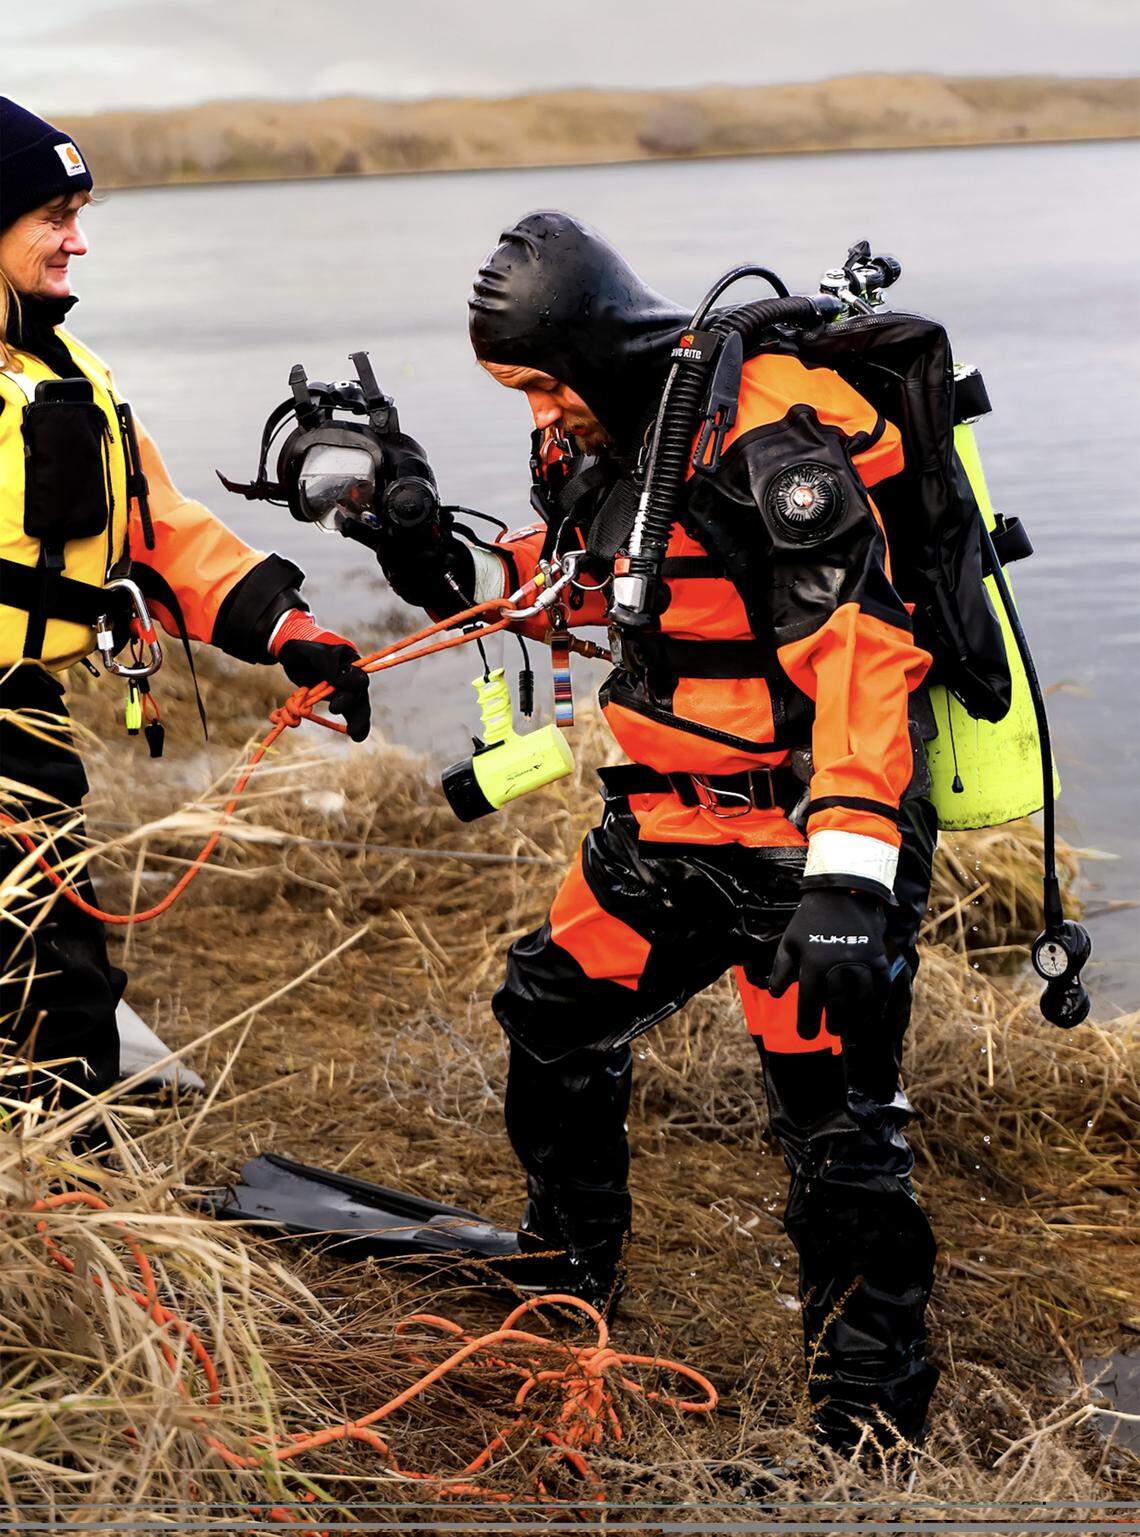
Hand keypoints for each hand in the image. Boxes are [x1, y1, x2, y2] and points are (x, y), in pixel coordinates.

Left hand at [270, 610, 370, 741]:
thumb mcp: (314, 652)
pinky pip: (347, 712)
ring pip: (356, 706)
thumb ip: (329, 665)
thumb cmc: (304, 647)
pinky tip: (356, 736)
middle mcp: (350, 676)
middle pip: (358, 695)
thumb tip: (342, 681)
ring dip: (358, 722)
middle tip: (343, 720)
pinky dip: (353, 724)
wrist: (293, 651)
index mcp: (350, 661)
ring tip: (357, 736)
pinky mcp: (336, 698)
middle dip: (350, 708)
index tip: (336, 692)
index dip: (350, 686)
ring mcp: (343, 688)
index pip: (357, 677)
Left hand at [769, 888, 889, 1043]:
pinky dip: (880, 1002)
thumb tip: (775, 995)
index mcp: (813, 963)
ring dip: (858, 1019)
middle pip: (837, 1005)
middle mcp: (838, 965)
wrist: (840, 891)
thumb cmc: (809, 920)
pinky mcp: (877, 956)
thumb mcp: (789, 942)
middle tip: (831, 1031)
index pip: (809, 1001)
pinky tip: (875, 1014)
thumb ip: (781, 969)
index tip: (806, 1035)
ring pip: (861, 1000)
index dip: (807, 1022)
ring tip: (853, 1032)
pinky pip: (882, 985)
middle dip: (834, 1023)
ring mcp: (860, 961)